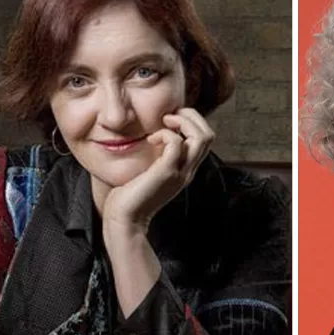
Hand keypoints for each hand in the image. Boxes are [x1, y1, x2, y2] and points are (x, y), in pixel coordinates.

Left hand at [102, 108, 214, 234]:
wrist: (125, 219)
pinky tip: (150, 139)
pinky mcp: (167, 173)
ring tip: (164, 122)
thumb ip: (156, 156)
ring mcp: (180, 172)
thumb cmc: (130, 195)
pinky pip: (176, 142)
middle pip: (208, 135)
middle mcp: (188, 170)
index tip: (169, 120)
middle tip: (169, 116)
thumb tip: (151, 136)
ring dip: (184, 121)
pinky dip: (164, 133)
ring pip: (201, 137)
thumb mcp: (149, 171)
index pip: (204, 140)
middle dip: (191, 116)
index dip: (191, 122)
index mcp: (185, 169)